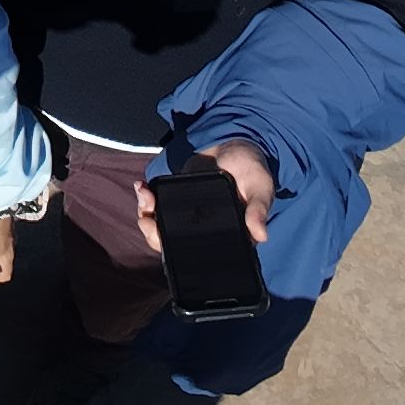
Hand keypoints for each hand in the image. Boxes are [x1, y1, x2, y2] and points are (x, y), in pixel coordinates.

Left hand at [134, 139, 275, 250]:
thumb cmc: (254, 171)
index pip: (204, 256)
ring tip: (145, 196)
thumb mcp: (261, 188)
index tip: (167, 242)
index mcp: (229, 237)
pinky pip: (159, 207)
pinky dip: (147, 200)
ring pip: (163, 228)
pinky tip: (143, 187)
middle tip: (148, 221)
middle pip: (176, 245)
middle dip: (156, 236)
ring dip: (147, 216)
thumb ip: (258, 209)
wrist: (236, 147)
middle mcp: (207, 232)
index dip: (182, 256)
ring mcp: (190, 217)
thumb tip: (261, 236)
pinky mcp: (179, 199)